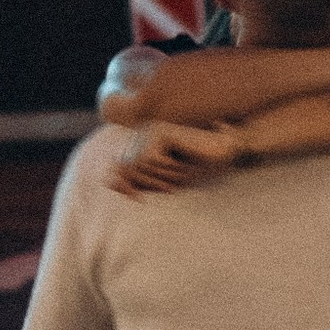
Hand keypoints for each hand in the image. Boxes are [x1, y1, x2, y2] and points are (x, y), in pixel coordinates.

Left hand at [110, 118, 249, 197]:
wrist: (222, 151)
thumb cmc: (195, 166)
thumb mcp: (161, 179)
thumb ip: (136, 180)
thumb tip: (107, 181)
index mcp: (141, 141)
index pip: (123, 168)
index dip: (128, 186)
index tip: (139, 198)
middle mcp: (142, 132)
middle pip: (128, 169)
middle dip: (149, 183)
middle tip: (171, 186)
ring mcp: (150, 130)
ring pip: (139, 166)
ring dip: (161, 176)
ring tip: (179, 172)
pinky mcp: (160, 132)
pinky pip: (151, 161)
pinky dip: (167, 169)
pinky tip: (181, 162)